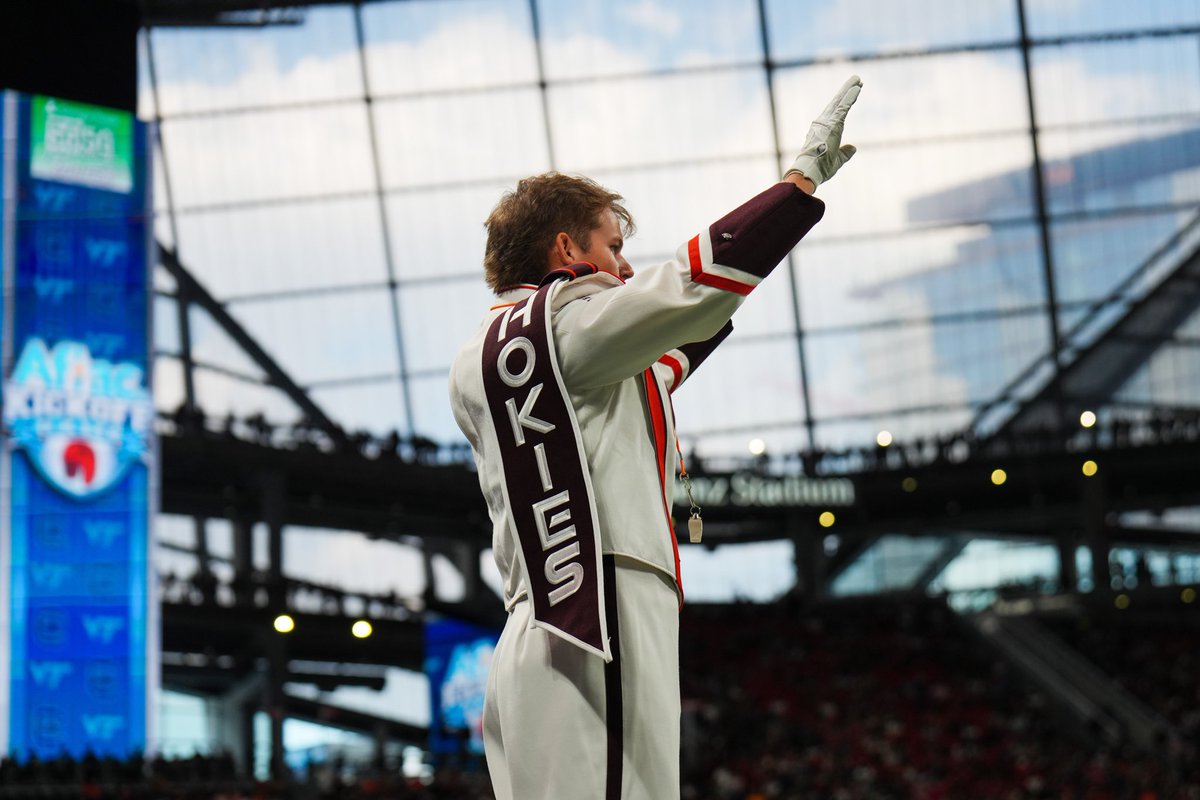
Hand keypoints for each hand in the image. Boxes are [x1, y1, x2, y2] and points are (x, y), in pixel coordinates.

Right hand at [785, 75, 861, 189]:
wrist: (809, 172)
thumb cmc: (819, 169)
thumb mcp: (836, 161)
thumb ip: (845, 153)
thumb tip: (854, 147)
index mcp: (823, 132)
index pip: (835, 113)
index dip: (844, 102)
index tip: (853, 93)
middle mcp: (822, 124)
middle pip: (836, 103)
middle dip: (846, 91)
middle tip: (856, 80)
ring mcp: (827, 123)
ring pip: (839, 102)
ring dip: (849, 90)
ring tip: (857, 79)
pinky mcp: (832, 124)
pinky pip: (843, 108)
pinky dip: (850, 97)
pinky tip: (857, 88)